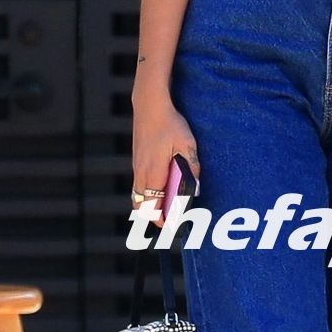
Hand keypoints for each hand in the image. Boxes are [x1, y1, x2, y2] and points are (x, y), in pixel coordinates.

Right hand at [131, 101, 199, 226]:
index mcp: (154, 171)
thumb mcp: (187, 143)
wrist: (150, 105)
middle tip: (166, 221)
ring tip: (162, 209)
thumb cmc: (170, 124)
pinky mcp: (136, 160)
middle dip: (152, 215)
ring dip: (148, 204)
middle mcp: (141, 171)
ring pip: (137, 194)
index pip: (152, 203)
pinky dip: (145, 193)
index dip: (159, 217)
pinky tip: (158, 190)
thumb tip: (195, 186)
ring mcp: (136, 166)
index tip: (168, 225)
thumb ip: (191, 165)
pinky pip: (137, 184)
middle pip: (141, 203)